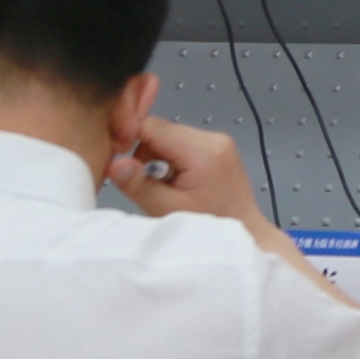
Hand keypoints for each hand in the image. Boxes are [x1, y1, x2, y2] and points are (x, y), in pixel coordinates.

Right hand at [109, 115, 272, 230]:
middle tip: (144, 179)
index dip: (127, 135)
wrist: (244, 232)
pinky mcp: (219, 146)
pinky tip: (176, 179)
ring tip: (164, 183)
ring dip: (158, 154)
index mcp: (203, 151)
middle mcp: (214, 138)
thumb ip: (139, 184)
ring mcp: (219, 140)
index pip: (152, 126)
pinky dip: (172, 156)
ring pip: (171, 133)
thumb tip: (115, 163)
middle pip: (161, 128)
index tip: (114, 154)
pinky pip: (184, 140)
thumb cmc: (209, 226)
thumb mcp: (166, 208)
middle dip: (144, 150)